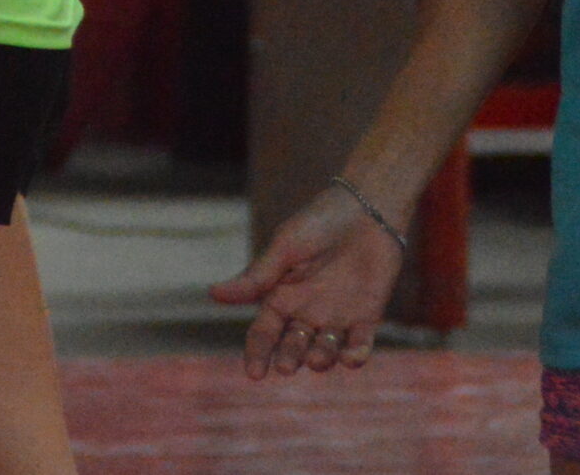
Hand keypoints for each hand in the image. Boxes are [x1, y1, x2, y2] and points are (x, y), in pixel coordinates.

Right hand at [209, 182, 405, 379]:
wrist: (366, 206)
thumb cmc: (320, 222)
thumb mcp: (285, 247)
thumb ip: (257, 276)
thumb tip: (212, 294)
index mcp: (281, 297)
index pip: (264, 333)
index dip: (257, 354)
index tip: (255, 373)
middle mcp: (306, 313)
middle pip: (293, 346)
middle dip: (289, 357)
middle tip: (286, 366)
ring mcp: (336, 317)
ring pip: (325, 350)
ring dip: (321, 359)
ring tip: (316, 359)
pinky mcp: (366, 315)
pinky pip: (360, 343)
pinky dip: (356, 355)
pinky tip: (353, 357)